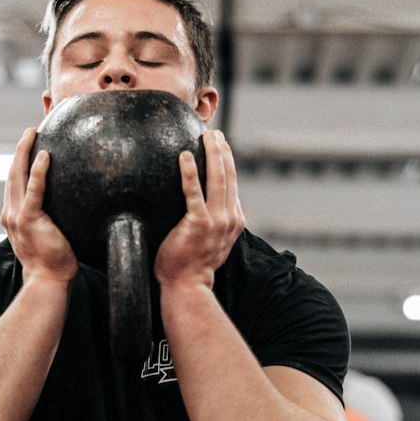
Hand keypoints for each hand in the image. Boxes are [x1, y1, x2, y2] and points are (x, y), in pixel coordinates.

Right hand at [1, 129, 76, 285]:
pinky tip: (45, 155)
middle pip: (11, 173)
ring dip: (24, 151)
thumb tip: (67, 207)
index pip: (14, 183)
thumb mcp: (46, 236)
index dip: (19, 162)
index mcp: (12, 216)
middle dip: (19, 149)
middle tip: (30, 131)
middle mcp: (9, 213)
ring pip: (17, 175)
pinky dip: (37, 171)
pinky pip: (33, 190)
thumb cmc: (53, 262)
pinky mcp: (28, 219)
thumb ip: (48, 220)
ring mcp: (16, 216)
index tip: (28, 146)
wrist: (48, 280)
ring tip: (32, 133)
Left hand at [154, 130, 244, 291]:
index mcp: (235, 220)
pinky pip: (193, 193)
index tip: (221, 144)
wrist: (187, 286)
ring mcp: (216, 221)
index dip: (228, 161)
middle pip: (229, 176)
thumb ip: (212, 223)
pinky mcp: (198, 224)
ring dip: (213, 154)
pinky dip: (190, 172)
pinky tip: (184, 156)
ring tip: (207, 136)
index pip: (233, 184)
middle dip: (223, 151)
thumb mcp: (211, 241)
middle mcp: (230, 218)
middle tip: (215, 133)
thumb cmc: (192, 265)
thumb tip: (202, 206)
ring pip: (217, 179)